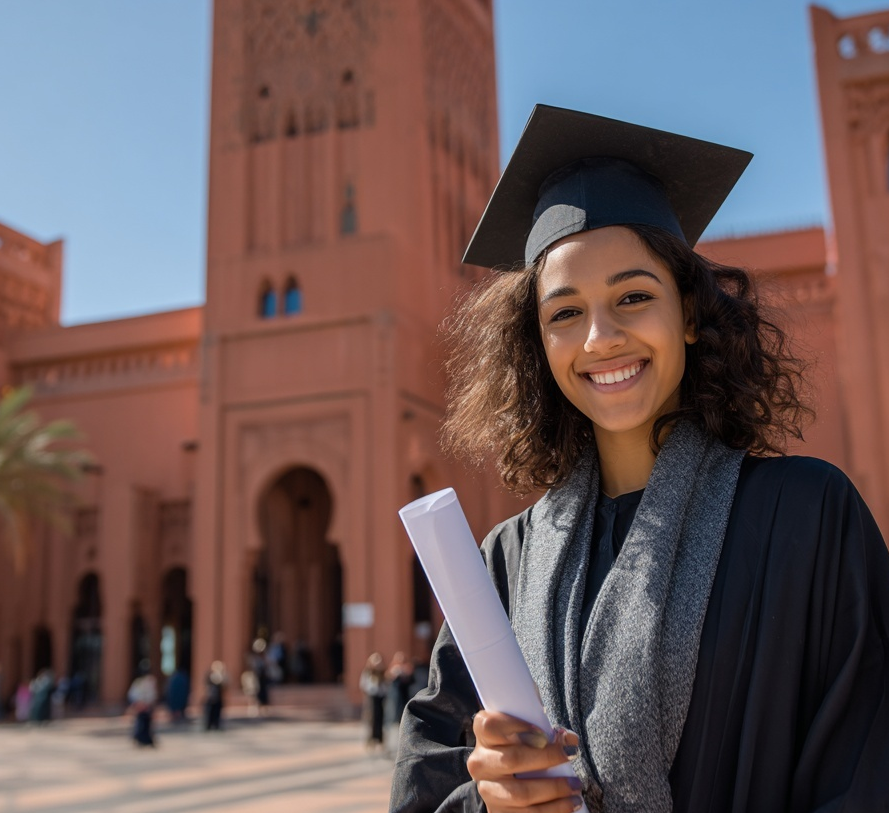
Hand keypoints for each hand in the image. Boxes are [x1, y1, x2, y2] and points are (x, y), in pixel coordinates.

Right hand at [466, 710, 583, 811]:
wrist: (507, 781)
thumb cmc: (521, 748)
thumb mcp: (527, 734)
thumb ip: (544, 732)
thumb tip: (569, 740)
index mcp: (484, 736)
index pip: (489, 725)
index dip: (516, 726)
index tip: (543, 734)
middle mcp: (480, 763)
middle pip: (511, 759)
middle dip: (546, 758)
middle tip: (571, 755)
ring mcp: (487, 790)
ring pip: (520, 793)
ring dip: (553, 790)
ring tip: (575, 787)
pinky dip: (552, 811)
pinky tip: (569, 805)